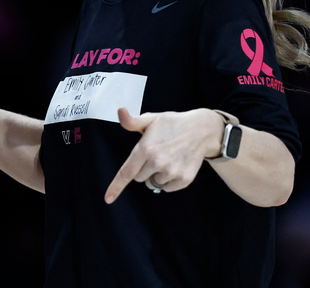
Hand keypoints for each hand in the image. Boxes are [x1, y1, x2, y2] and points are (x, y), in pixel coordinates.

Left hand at [104, 107, 220, 203]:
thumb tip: (120, 110)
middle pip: (139, 178)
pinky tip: (175, 165)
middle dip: (143, 168)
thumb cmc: (172, 123)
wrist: (201, 130)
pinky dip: (168, 181)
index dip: (116, 186)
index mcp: (145, 148)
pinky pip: (167, 188)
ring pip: (153, 183)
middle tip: (154, 154)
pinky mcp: (184, 179)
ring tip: (167, 158)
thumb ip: (131, 121)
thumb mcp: (150, 119)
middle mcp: (157, 162)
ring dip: (156, 175)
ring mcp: (172, 172)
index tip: (108, 199)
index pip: (127, 172)